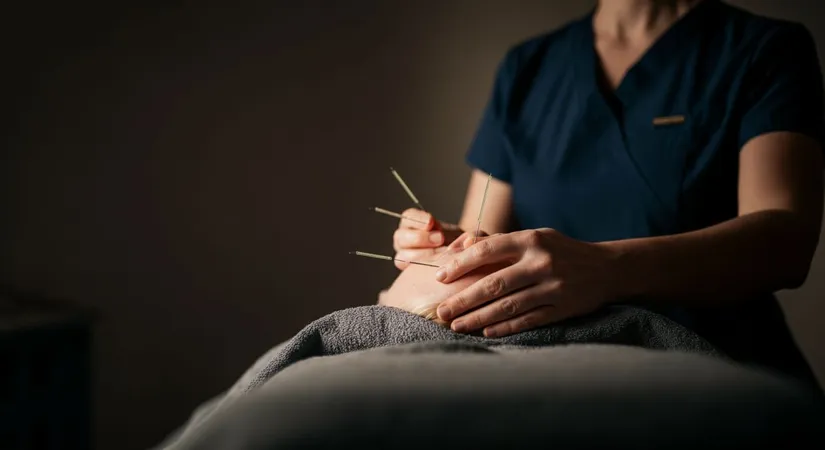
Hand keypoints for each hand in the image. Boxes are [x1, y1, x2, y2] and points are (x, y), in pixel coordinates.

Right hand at [392, 209, 464, 269]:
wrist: (461, 263)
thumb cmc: (463, 245)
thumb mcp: (469, 236)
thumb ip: (472, 235)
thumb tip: (468, 240)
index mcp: (413, 223)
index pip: (408, 216)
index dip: (418, 219)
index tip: (431, 222)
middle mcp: (404, 239)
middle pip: (400, 237)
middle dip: (420, 237)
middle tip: (439, 239)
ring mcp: (404, 256)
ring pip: (402, 256)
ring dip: (421, 255)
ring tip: (440, 256)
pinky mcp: (407, 273)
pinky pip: (408, 273)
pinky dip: (421, 270)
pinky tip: (437, 269)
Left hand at [433, 228, 619, 336]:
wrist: (607, 268)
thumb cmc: (559, 250)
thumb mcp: (534, 237)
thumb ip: (499, 242)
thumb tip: (461, 247)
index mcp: (531, 240)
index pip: (488, 250)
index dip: (461, 264)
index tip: (440, 277)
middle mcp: (541, 262)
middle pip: (494, 284)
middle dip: (464, 300)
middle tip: (441, 311)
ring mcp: (553, 287)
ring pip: (508, 306)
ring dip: (479, 318)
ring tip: (457, 325)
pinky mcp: (563, 308)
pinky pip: (528, 320)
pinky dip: (505, 327)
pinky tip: (486, 332)